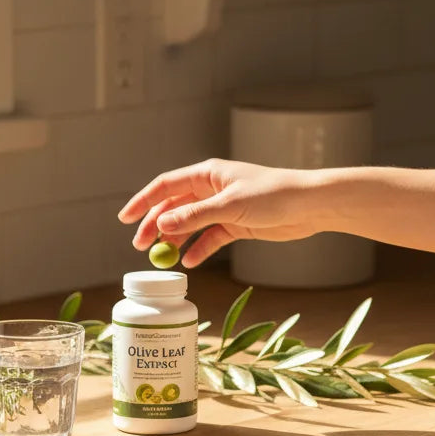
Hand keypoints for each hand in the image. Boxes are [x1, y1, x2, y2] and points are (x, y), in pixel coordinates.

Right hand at [117, 158, 321, 266]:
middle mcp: (212, 188)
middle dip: (155, 224)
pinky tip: (190, 262)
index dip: (143, 201)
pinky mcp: (236, 224)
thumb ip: (194, 216)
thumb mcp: (229, 206)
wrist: (309, 205)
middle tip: (139, 245)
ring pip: (190, 223)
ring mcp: (223, 207)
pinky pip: (210, 237)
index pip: (166, 185)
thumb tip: (162, 224)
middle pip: (174, 206)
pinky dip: (199, 248)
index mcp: (208, 174)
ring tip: (161, 257)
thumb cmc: (272, 195)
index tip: (124, 218)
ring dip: (175, 239)